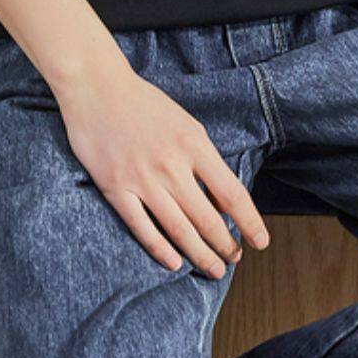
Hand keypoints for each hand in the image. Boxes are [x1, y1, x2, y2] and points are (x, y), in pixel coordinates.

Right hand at [57, 55, 270, 273]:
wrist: (97, 88)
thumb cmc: (144, 104)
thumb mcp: (186, 124)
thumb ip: (204, 159)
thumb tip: (222, 197)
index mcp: (195, 144)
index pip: (232, 193)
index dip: (249, 221)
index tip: (261, 240)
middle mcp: (172, 165)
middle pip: (207, 218)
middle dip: (225, 245)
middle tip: (235, 260)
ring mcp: (143, 179)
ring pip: (179, 229)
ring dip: (200, 254)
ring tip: (214, 269)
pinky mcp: (116, 188)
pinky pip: (142, 227)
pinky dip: (161, 249)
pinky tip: (174, 263)